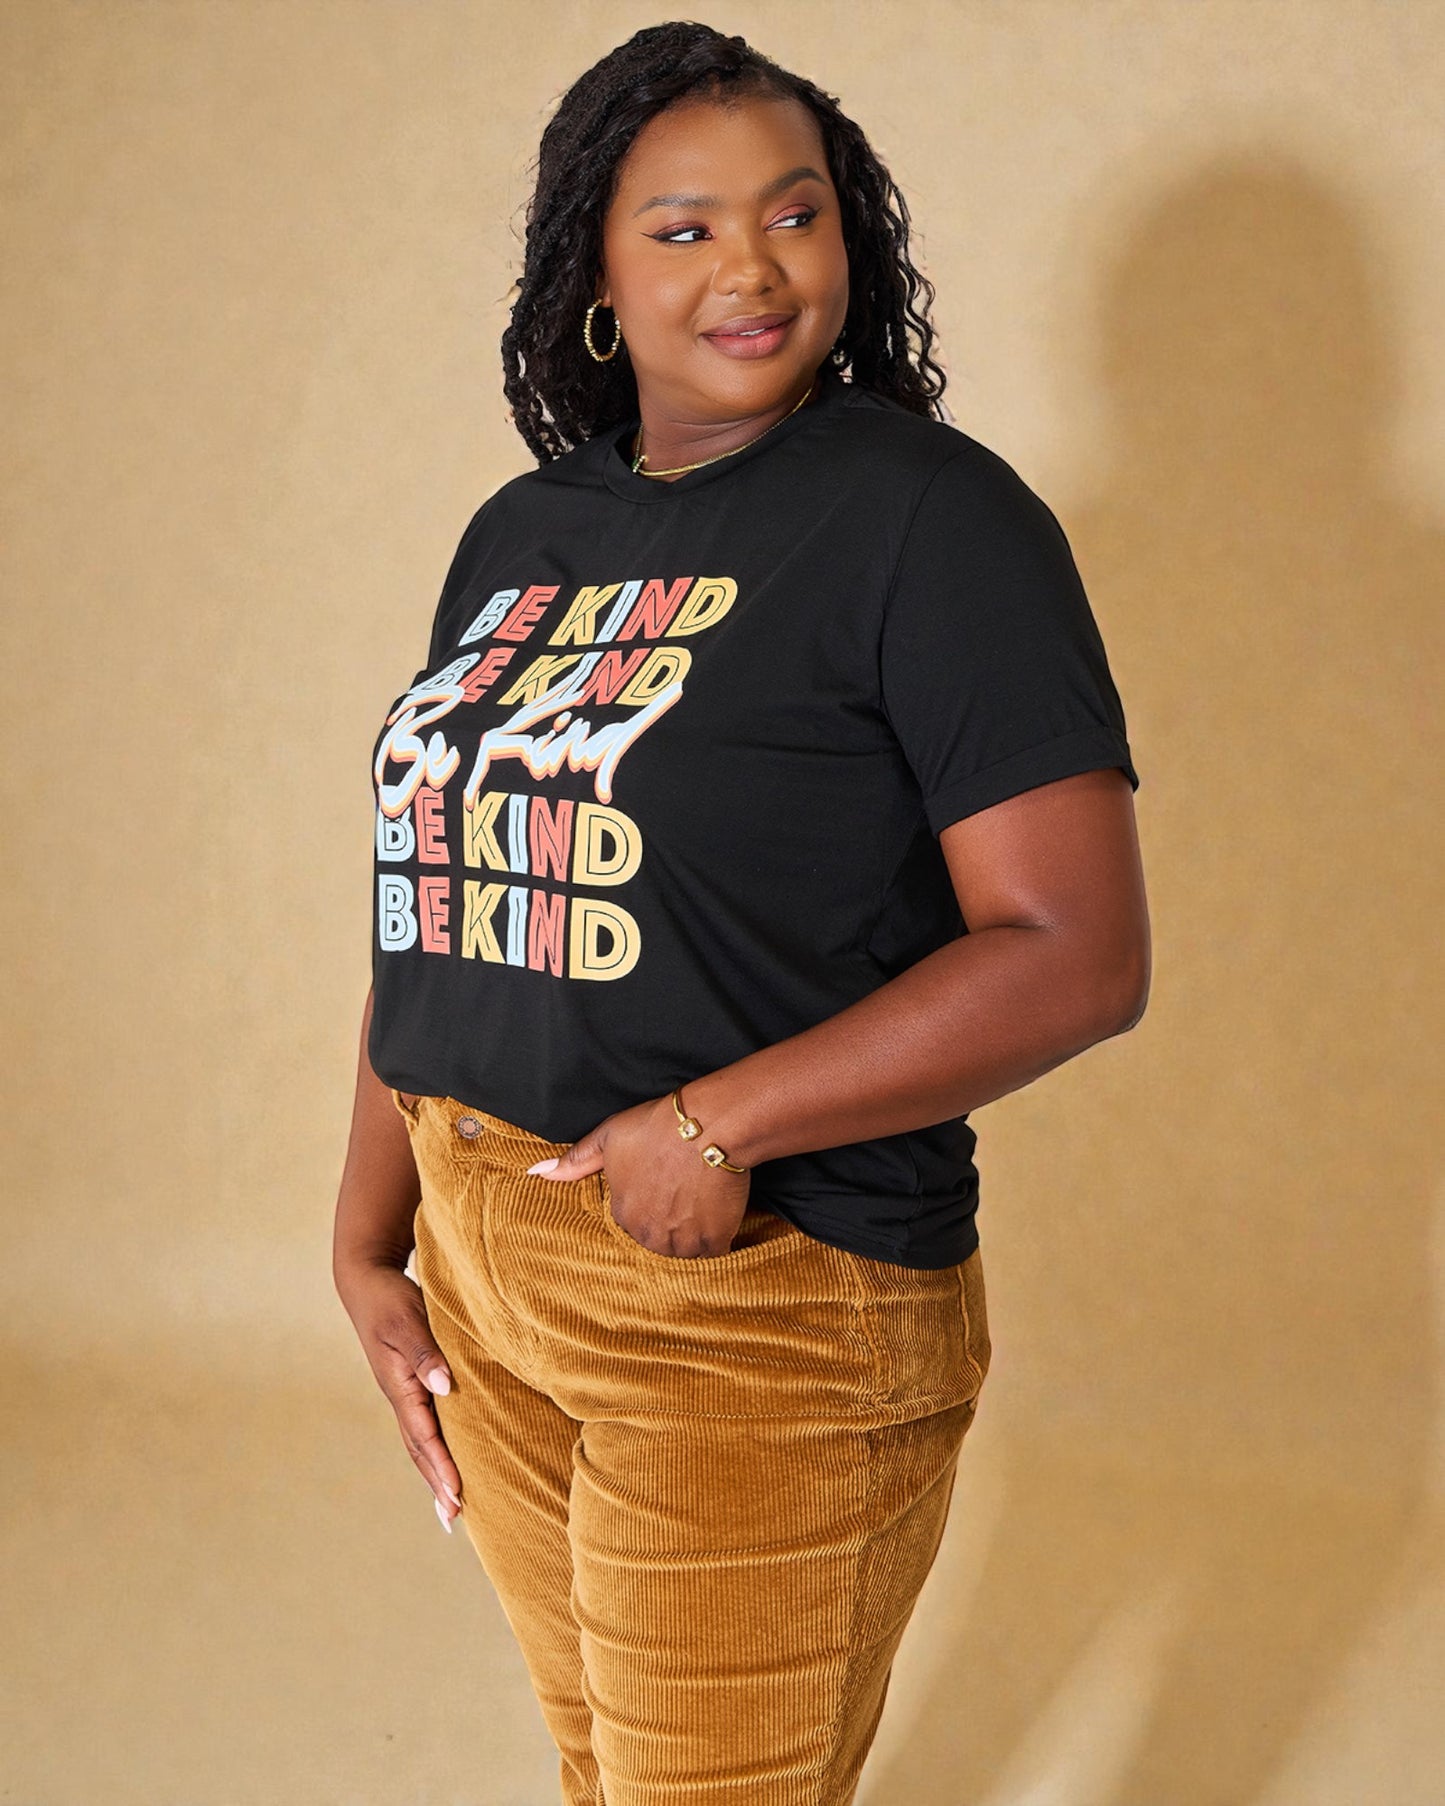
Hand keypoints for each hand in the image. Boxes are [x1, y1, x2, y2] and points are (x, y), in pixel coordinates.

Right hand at [335, 1260, 463, 1529]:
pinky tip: (446, 1458)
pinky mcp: (411, 1382)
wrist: (368, 1280)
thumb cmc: (390, 1298)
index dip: (442, 1466)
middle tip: (454, 1519)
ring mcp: (404, 1391)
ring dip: (434, 1472)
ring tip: (450, 1505)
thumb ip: (426, 1353)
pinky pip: (424, 1424)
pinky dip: (434, 1448)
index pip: (424, 1436)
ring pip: (420, 1441)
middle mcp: (401, 1396)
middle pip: (419, 1450)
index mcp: (400, 1387)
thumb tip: (445, 1386)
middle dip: (436, 1483)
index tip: (458, 1495)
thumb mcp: (407, 1321)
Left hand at [529, 1094, 750, 1258]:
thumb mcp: (608, 1137)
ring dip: (691, 1238)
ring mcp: (680, 1241)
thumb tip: (536, 1172)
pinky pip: (712, 1256)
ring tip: (700, 1208)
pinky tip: (718, 1220)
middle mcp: (647, 1234)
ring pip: (683, 1253)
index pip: (632, 1223)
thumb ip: (575, 1161)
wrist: (706, 1126)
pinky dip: (715, 1243)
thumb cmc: (656, 1127)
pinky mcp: (712, 1241)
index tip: (661, 1190)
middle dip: (667, 1226)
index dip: (648, 1205)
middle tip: (683, 1199)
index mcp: (621, 1213)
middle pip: (656, 1242)